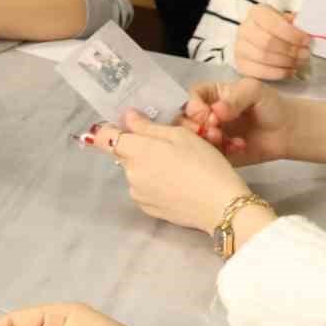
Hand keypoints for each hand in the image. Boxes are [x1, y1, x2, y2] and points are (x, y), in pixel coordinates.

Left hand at [93, 110, 262, 235]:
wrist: (220, 205)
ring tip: (177, 168)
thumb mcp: (180, 135)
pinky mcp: (146, 208)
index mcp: (136, 151)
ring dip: (148, 167)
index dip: (110, 129)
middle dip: (139, 148)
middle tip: (168, 147)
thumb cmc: (204, 164)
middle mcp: (130, 173)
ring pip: (135, 172)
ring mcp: (137, 193)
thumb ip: (148, 127)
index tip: (124, 126)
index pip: (104, 138)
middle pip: (124, 154)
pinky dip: (154, 184)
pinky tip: (176, 184)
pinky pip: (144, 189)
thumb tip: (127, 117)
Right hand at [182, 77, 294, 165]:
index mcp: (209, 96)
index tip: (208, 116)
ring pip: (189, 140)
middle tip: (214, 132)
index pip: (188, 99)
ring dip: (205, 142)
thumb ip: (235, 97)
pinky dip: (219, 153)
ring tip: (224, 140)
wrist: (286, 132)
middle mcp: (203, 115)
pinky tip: (237, 147)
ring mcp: (206, 136)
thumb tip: (216, 111)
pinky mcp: (213, 154)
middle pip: (181, 121)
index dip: (193, 108)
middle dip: (195, 128)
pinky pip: (204, 156)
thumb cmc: (270, 105)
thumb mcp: (255, 90)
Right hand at [234, 4, 308, 80]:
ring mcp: (240, 48)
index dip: (292, 34)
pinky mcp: (241, 65)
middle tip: (304, 53)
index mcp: (257, 13)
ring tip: (299, 62)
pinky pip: (259, 72)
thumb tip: (308, 31)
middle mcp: (244, 29)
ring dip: (285, 62)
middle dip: (290, 50)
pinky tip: (289, 71)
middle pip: (267, 42)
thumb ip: (296, 24)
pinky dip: (277, 73)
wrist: (263, 38)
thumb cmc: (278, 28)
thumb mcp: (288, 20)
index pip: (273, 24)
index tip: (306, 40)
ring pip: (263, 58)